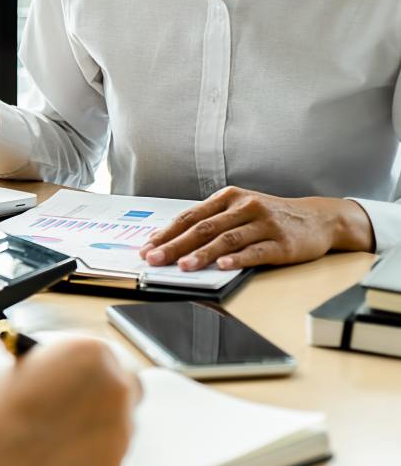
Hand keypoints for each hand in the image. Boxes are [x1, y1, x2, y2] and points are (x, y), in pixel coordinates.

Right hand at [0, 337, 139, 465]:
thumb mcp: (19, 372)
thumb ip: (54, 372)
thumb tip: (64, 382)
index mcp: (88, 352)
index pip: (103, 355)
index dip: (85, 370)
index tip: (74, 379)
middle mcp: (113, 387)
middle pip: (125, 387)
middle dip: (103, 397)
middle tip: (75, 410)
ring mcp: (118, 432)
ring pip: (118, 426)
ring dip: (94, 430)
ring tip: (53, 441)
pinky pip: (106, 460)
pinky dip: (86, 460)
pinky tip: (54, 463)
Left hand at [140, 186, 374, 271]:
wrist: (318, 218)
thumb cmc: (270, 217)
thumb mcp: (240, 211)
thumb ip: (212, 223)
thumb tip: (173, 243)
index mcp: (229, 198)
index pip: (190, 216)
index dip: (167, 233)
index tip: (146, 248)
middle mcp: (245, 207)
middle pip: (204, 228)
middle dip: (175, 245)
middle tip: (155, 259)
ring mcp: (264, 224)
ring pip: (227, 240)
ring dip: (202, 254)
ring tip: (182, 266)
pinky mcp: (282, 243)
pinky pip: (255, 252)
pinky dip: (237, 259)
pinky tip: (222, 267)